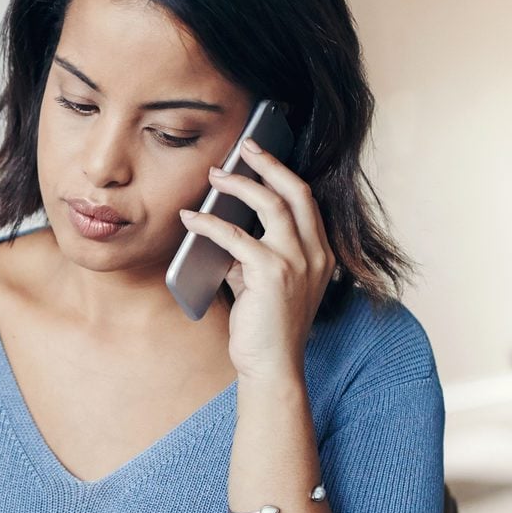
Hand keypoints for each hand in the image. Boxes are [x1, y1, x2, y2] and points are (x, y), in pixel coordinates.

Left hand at [179, 137, 336, 381]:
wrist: (272, 367)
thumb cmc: (265, 327)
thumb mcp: (264, 282)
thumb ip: (253, 253)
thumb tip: (223, 224)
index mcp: (321, 254)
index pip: (306, 201)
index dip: (282, 174)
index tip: (259, 155)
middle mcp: (316, 254)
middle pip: (296, 192)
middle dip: (269, 163)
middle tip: (244, 146)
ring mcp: (298, 263)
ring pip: (272, 205)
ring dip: (239, 185)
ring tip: (214, 176)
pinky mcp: (272, 274)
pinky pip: (237, 236)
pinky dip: (210, 223)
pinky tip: (190, 219)